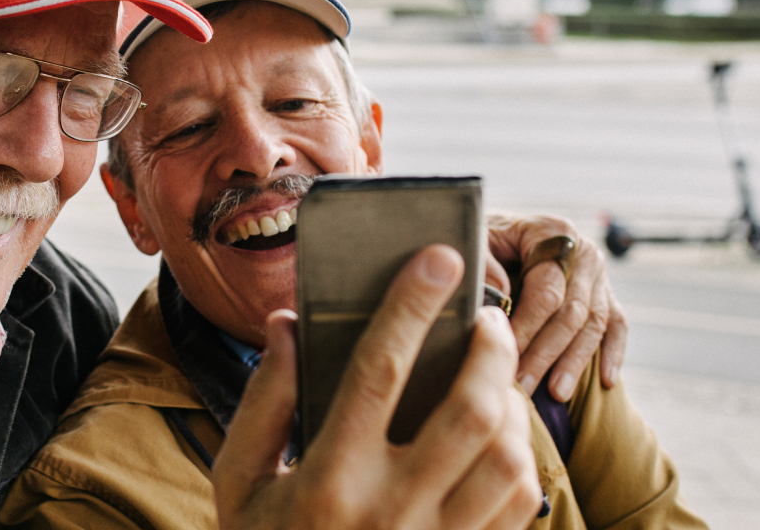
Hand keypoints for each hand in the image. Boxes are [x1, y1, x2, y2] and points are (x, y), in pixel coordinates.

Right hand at [213, 246, 541, 529]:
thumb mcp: (237, 483)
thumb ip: (263, 402)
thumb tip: (290, 324)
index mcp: (328, 481)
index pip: (379, 372)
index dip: (411, 306)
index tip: (440, 257)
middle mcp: (390, 513)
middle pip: (468, 412)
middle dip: (490, 351)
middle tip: (486, 318)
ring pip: (508, 459)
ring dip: (511, 405)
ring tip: (492, 377)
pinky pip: (520, 503)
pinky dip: (522, 457)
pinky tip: (500, 435)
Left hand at [486, 213, 627, 400]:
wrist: (501, 233)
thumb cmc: (483, 240)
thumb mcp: (476, 240)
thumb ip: (484, 263)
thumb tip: (500, 295)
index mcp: (552, 233)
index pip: (546, 289)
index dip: (527, 326)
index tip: (504, 357)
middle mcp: (583, 252)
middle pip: (572, 311)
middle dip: (546, 354)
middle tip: (523, 387)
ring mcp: (599, 274)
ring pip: (595, 324)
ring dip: (575, 362)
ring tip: (556, 394)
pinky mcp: (606, 293)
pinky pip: (617, 325)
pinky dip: (613, 353)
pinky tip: (606, 381)